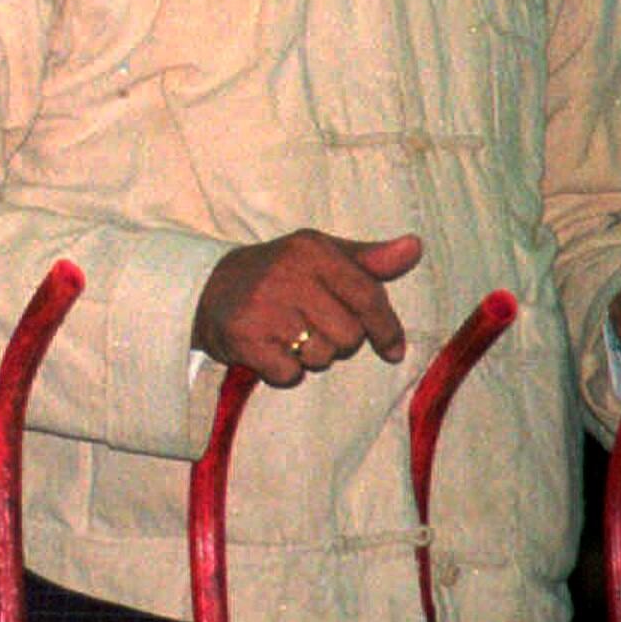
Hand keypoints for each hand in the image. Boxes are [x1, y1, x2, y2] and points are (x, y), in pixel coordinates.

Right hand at [192, 228, 421, 387]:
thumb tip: (415, 248)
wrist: (205, 288)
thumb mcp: (320, 257)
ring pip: (321, 356)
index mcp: (312, 250)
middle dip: (339, 341)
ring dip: (311, 356)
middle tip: (313, 328)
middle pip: (349, 335)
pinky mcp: (244, 337)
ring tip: (289, 337)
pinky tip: (270, 350)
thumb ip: (369, 260)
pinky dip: (284, 370)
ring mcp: (264, 306)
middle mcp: (288, 273)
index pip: (368, 296)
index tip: (392, 349)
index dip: (386, 328)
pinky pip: (290, 373)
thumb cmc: (277, 274)